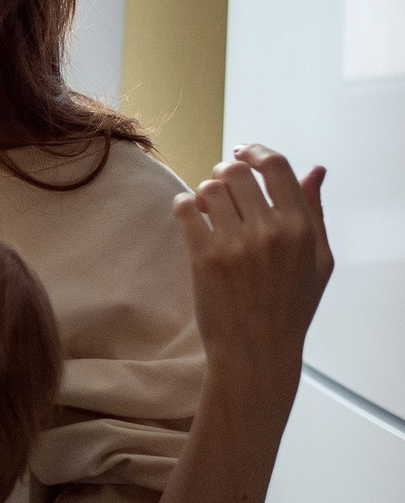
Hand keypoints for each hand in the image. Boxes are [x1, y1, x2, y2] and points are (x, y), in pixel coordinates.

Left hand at [172, 144, 333, 389]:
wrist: (257, 350)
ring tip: (208, 207)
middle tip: (222, 185)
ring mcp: (235, 244)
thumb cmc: (290, 307)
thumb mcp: (318, 260)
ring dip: (205, 192)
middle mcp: (269, 231)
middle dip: (225, 173)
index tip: (242, 152)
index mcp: (300, 228)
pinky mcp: (204, 258)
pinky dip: (184, 205)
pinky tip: (190, 214)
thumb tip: (316, 170)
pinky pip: (185, 209)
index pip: (276, 166)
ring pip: (209, 188)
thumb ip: (316, 211)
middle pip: (236, 172)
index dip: (255, 151)